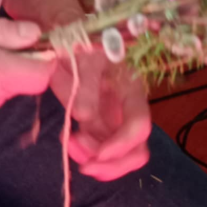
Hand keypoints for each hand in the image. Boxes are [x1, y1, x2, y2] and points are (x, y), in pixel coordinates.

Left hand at [52, 48, 151, 180]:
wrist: (67, 42)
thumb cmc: (80, 43)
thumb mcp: (83, 56)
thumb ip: (84, 83)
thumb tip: (83, 116)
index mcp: (130, 90)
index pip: (139, 125)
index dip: (122, 144)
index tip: (98, 155)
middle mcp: (126, 110)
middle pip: (137, 150)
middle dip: (112, 164)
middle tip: (84, 163)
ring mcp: (111, 119)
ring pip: (117, 156)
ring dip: (95, 161)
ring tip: (69, 144)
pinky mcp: (96, 125)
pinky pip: (97, 150)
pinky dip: (83, 154)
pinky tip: (67, 139)